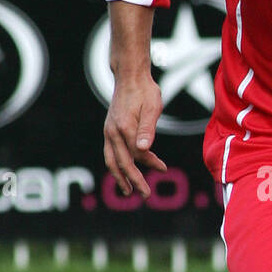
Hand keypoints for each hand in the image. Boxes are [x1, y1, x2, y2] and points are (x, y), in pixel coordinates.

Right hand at [103, 73, 166, 197]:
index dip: (151, 163)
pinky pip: (110, 153)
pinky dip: (116, 166)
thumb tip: (143, 149)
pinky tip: (124, 172)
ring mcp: (108, 132)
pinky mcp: (108, 130)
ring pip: (111, 161)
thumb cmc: (145, 91)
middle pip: (122, 163)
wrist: (129, 76)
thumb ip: (147, 129)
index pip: (138, 154)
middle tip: (145, 194)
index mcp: (125, 127)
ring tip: (128, 191)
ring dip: (120, 177)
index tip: (163, 168)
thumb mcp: (153, 107)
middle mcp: (113, 132)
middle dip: (133, 180)